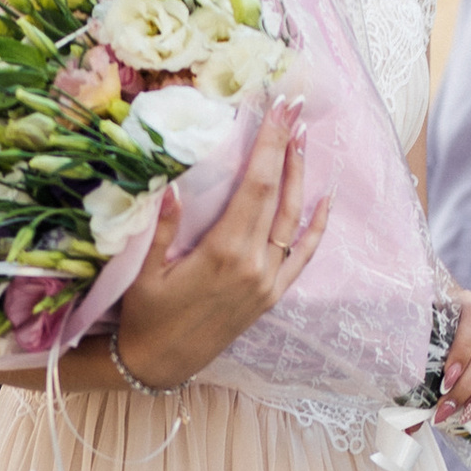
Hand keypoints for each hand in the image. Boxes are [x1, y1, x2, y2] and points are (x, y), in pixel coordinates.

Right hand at [115, 102, 331, 387]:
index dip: (269, 142)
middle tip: (294, 108)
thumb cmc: (146, 315)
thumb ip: (162, 227)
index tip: (278, 107)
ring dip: (301, 176)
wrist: (159, 363)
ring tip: (303, 138)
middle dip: (287, 146)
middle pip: (279, 193)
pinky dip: (317, 226)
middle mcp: (254, 264)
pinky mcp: (272, 295)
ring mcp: (268, 281)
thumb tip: (173, 184)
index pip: (256, 184)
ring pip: (294, 219)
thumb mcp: (145, 270)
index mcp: (224, 252)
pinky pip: (303, 255)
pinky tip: (326, 199)